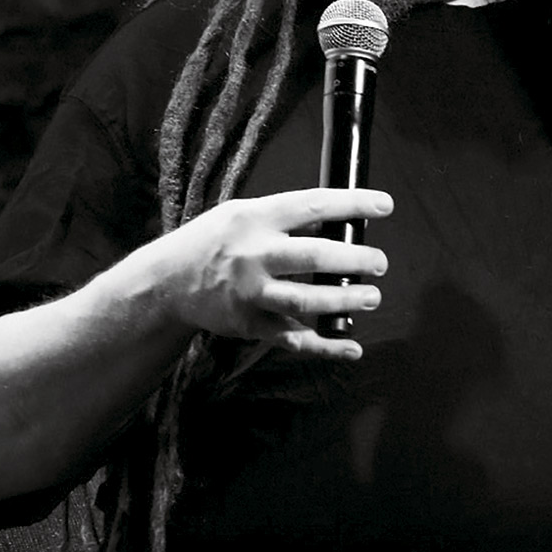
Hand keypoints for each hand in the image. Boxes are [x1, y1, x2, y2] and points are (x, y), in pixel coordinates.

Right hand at [137, 187, 391, 358]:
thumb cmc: (215, 241)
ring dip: (344, 301)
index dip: (351, 204)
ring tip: (371, 297)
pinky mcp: (250, 325)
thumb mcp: (243, 214)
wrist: (167, 281)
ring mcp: (251, 293)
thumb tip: (342, 221)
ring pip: (305, 302)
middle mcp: (253, 254)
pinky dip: (324, 347)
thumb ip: (287, 218)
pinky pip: (293, 339)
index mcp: (256, 217)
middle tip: (380, 263)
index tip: (384, 205)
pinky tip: (351, 348)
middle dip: (353, 260)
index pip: (312, 205)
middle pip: (312, 256)